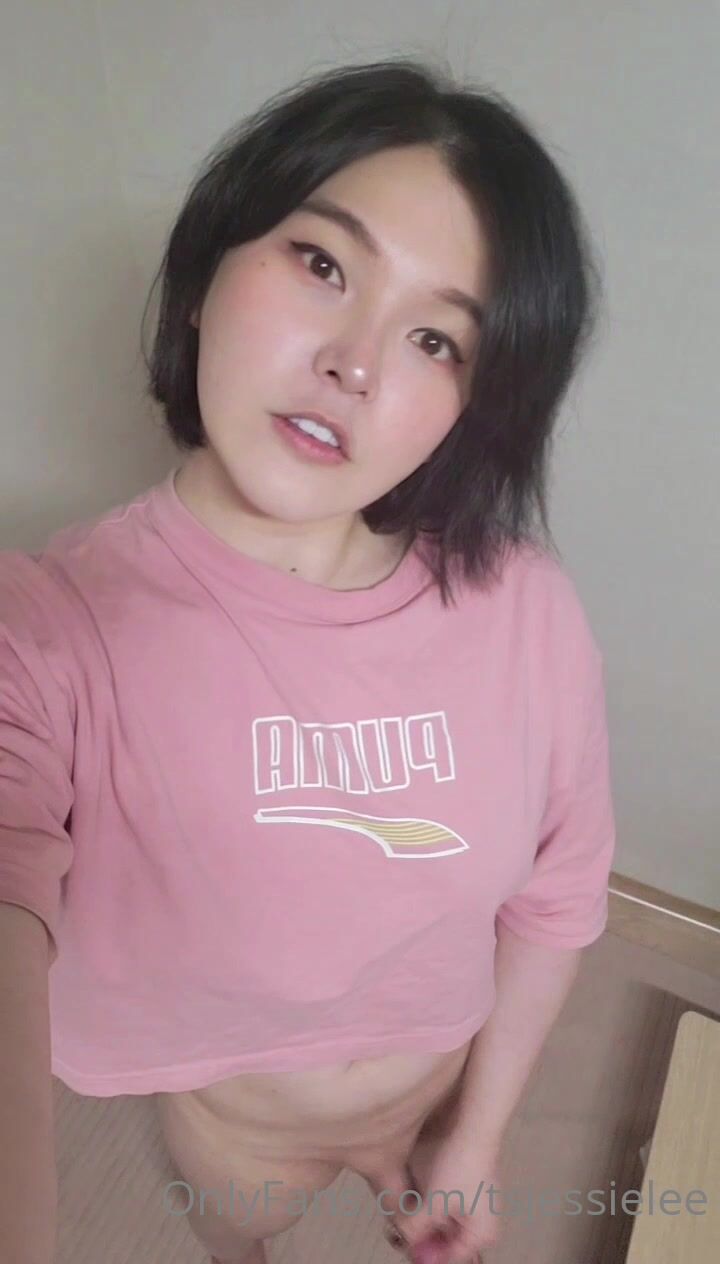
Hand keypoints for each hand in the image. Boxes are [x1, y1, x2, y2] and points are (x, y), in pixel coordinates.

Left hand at [369, 1127, 504, 1263]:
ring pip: (439, 1223)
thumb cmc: (462, 1162)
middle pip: (444, 1242)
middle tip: (396, 1228)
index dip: (424, 1254)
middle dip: (420, 1236)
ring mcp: (470, 1204)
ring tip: (402, 1211)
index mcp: (480, 1234)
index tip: (404, 1244)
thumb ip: (417, 1228)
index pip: (448, 1258)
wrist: (470, 1124)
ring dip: (420, 1220)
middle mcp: (479, 1223)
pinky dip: (424, 1205)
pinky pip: (440, 1205)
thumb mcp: (434, 1202)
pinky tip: (410, 1196)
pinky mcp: (461, 1187)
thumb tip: (406, 1243)